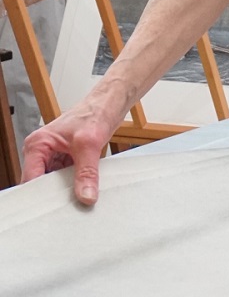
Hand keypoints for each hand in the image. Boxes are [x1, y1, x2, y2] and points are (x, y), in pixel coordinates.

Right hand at [22, 90, 126, 205]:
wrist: (109, 104)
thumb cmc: (95, 114)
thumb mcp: (89, 145)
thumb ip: (87, 172)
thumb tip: (86, 197)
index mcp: (38, 145)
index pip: (31, 179)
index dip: (40, 195)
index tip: (51, 211)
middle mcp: (41, 151)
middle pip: (40, 183)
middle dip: (52, 195)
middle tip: (65, 211)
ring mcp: (52, 156)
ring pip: (53, 182)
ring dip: (64, 191)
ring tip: (75, 204)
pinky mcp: (65, 159)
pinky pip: (65, 178)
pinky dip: (73, 185)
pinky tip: (82, 193)